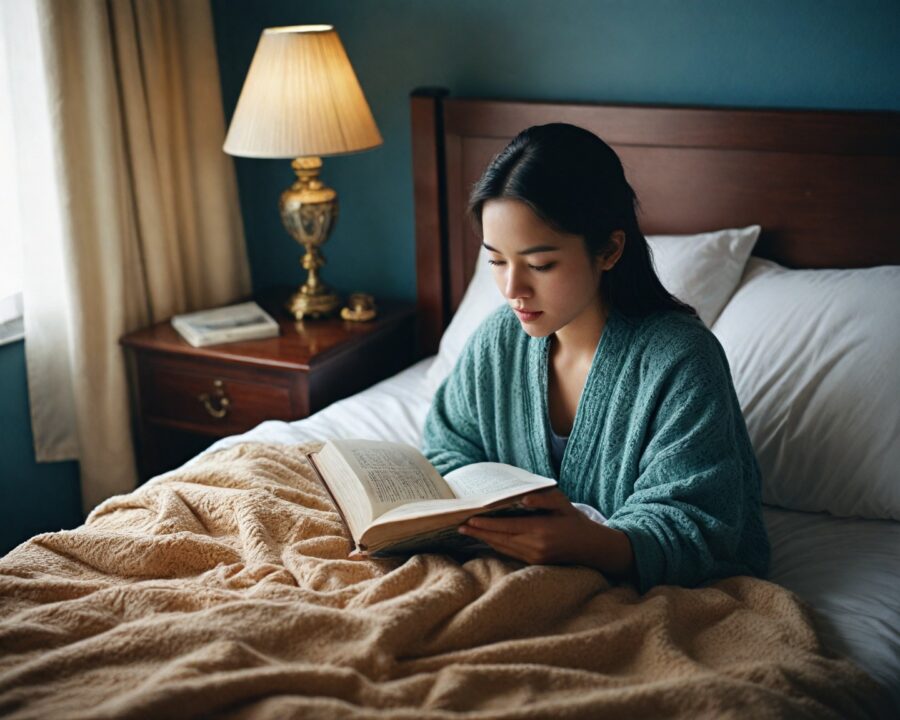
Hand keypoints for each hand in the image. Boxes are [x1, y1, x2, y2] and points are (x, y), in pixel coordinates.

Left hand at [458, 488, 622, 568]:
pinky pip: (510, 553)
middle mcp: (535, 546)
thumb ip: (543, 499)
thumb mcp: (563, 502)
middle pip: (500, 539)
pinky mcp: (534, 563)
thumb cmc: (574, 519)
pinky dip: (496, 545)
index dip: (487, 524)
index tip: (470, 520)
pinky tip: (486, 539)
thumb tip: (523, 499)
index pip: (507, 527)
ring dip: (484, 540)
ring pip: (503, 548)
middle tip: (459, 526)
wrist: (591, 547)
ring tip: (467, 531)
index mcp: (540, 530)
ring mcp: (534, 557)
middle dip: (479, 533)